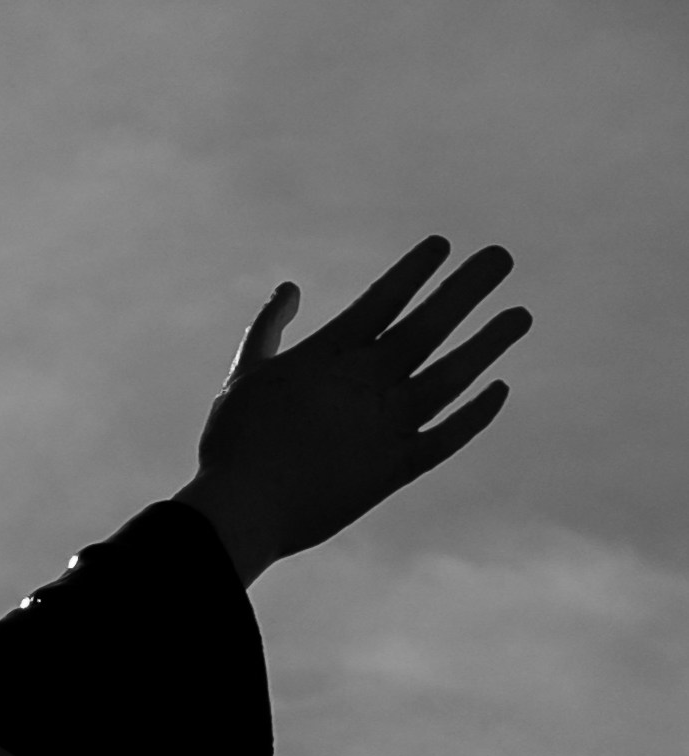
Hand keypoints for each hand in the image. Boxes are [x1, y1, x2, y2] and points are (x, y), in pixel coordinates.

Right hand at [178, 241, 528, 579]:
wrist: (244, 510)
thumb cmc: (235, 442)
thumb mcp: (244, 375)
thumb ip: (268, 329)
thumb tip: (290, 288)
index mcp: (326, 356)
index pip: (382, 300)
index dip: (415, 271)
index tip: (444, 244)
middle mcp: (365, 383)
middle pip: (428, 326)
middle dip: (467, 289)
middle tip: (501, 257)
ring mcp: (387, 425)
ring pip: (452, 376)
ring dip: (488, 344)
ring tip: (521, 315)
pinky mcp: (399, 467)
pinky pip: (450, 436)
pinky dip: (478, 414)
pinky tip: (499, 389)